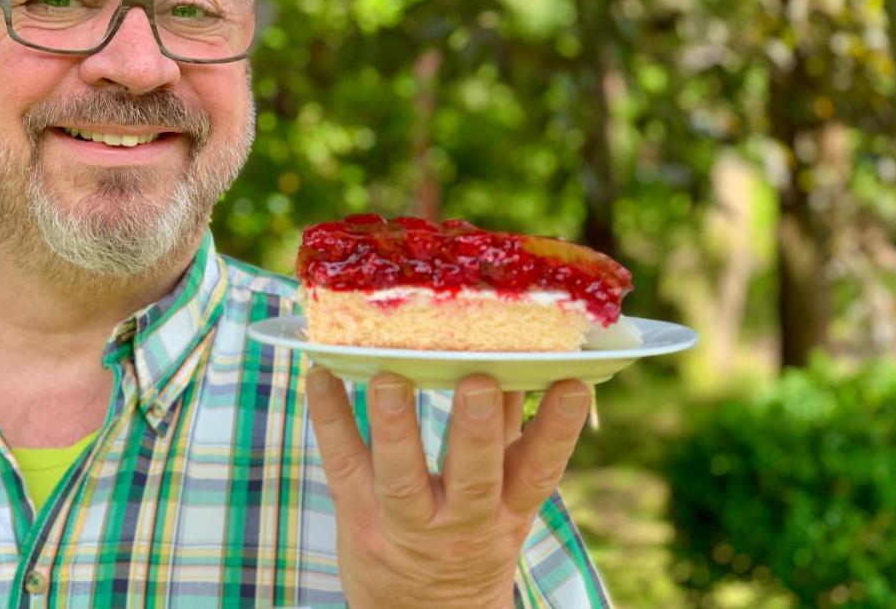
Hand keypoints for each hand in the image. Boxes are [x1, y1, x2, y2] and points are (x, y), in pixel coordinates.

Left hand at [305, 367, 591, 607]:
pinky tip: (321, 375)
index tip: (574, 382)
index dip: (557, 430)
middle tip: (477, 380)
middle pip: (472, 479)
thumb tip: (520, 359)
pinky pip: (342, 465)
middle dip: (476, 430)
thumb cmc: (468, 537)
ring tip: (389, 378)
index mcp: (506, 513)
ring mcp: (405, 523)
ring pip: (402, 479)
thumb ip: (506, 433)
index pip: (538, 472)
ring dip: (396, 427)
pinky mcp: (357, 516)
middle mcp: (460, 522)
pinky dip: (330, 417)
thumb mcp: (501, 501)